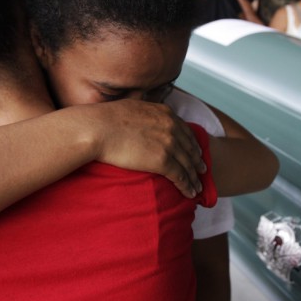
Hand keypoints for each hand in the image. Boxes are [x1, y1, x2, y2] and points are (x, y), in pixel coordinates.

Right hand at [89, 99, 205, 196]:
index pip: (185, 130)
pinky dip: (188, 186)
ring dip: (195, 178)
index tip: (196, 152)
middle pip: (190, 148)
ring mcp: (168, 144)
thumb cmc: (104, 119)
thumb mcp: (131, 107)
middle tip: (203, 171)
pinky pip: (181, 176)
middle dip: (197, 161)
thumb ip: (142, 113)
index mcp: (165, 113)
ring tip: (198, 187)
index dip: (192, 144)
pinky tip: (190, 193)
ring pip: (188, 164)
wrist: (97, 129)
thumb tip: (138, 114)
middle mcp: (171, 127)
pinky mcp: (162, 161)